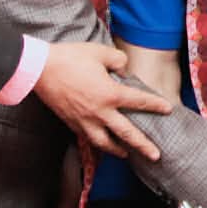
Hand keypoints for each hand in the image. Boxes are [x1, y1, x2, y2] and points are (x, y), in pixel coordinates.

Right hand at [32, 42, 169, 160]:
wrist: (39, 69)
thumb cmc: (70, 58)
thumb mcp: (100, 52)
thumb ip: (118, 60)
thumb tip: (124, 68)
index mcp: (110, 94)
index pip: (139, 101)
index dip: (155, 105)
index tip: (167, 109)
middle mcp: (100, 112)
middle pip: (126, 133)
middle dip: (142, 145)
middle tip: (156, 155)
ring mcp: (84, 120)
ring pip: (104, 142)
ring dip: (117, 150)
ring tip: (126, 155)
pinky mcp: (71, 122)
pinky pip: (87, 138)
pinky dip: (96, 144)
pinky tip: (100, 143)